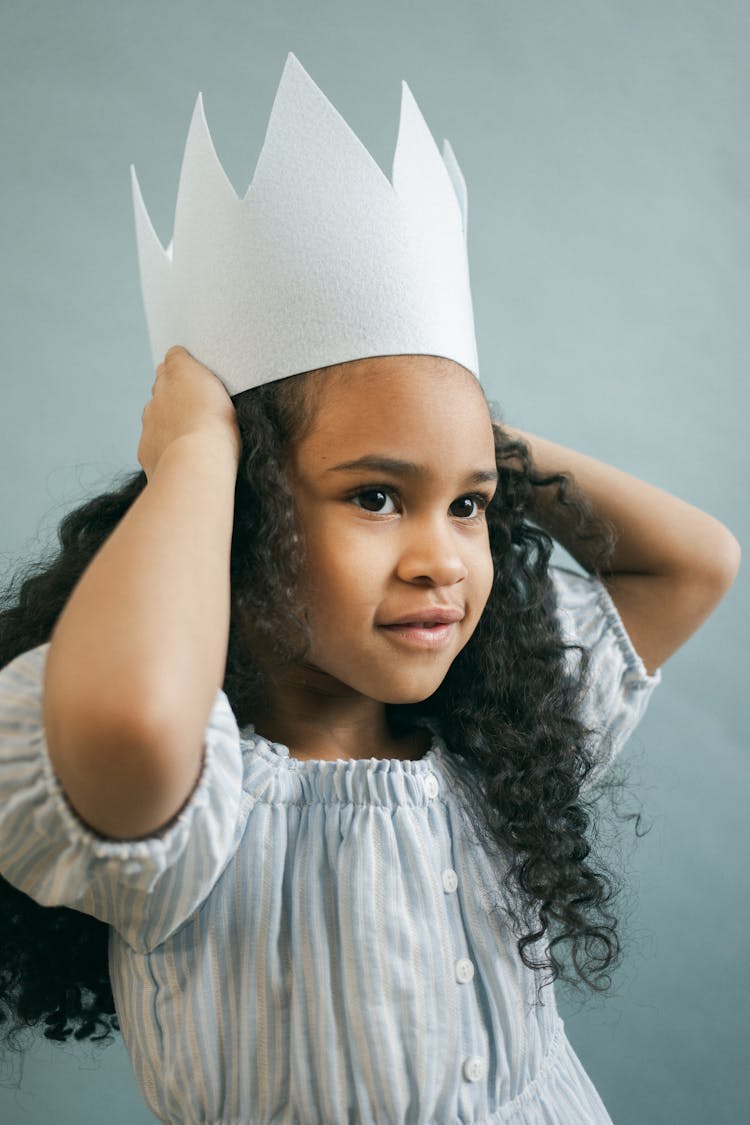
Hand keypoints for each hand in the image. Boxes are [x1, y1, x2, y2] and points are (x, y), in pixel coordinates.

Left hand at [138, 346, 240, 480]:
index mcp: (178, 374)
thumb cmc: (215, 425)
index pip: (174, 360)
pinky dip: (163, 444)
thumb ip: (189, 367)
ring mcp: (149, 424)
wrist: (196, 463)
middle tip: (192, 401)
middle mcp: (158, 395)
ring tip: (189, 431)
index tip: (191, 372)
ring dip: (166, 418)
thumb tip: (174, 355)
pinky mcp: (146, 450)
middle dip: (171, 390)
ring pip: (154, 414)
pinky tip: (180, 453)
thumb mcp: (216, 386)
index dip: (182, 366)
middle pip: (161, 386)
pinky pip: (152, 442)